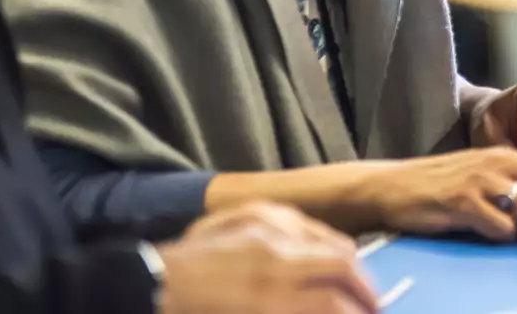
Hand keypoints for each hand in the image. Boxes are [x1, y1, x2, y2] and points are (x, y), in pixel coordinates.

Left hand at [155, 201, 375, 313]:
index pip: (335, 303)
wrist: (143, 286)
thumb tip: (328, 311)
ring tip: (351, 285)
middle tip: (373, 308)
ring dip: (348, 265)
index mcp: (265, 295)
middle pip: (344, 262)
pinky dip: (319, 244)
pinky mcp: (254, 212)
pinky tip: (317, 260)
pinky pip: (303, 224)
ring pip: (329, 239)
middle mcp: (272, 254)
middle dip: (366, 289)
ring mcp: (264, 227)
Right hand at [341, 147, 516, 241]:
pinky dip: (498, 236)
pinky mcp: (462, 201)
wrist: (389, 188)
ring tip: (498, 229)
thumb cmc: (442, 192)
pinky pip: (499, 228)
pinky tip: (478, 230)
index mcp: (507, 158)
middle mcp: (499, 162)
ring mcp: (481, 181)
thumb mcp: (486, 194)